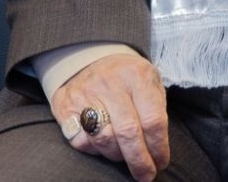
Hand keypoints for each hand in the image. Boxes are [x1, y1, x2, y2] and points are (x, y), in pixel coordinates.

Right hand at [49, 50, 170, 181]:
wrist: (92, 58)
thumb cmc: (128, 78)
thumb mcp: (150, 81)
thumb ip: (156, 109)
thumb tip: (159, 150)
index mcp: (137, 75)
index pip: (153, 120)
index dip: (159, 147)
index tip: (161, 162)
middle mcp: (111, 83)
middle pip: (128, 133)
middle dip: (139, 160)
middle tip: (146, 175)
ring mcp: (85, 93)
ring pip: (103, 139)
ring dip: (117, 156)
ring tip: (126, 157)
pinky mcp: (65, 105)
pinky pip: (80, 141)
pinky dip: (94, 150)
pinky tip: (104, 146)